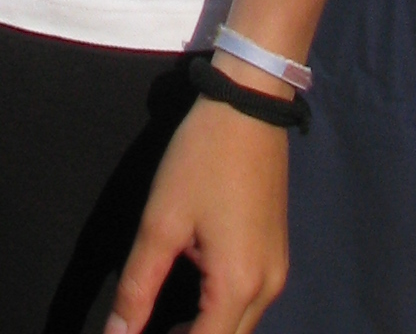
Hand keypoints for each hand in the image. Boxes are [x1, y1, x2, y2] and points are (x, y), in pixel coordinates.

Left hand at [105, 97, 291, 333]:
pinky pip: (249, 305)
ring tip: (163, 326)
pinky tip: (190, 305)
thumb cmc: (202, 158)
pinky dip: (220, 315)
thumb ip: (138, 285)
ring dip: (204, 332)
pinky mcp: (277, 256)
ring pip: (241, 328)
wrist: (251, 103)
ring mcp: (277, 272)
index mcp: (238, 285)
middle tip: (143, 331)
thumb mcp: (161, 220)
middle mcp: (267, 289)